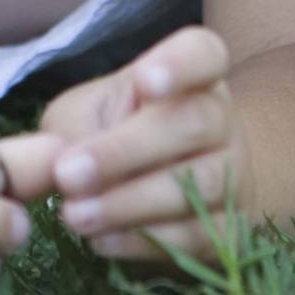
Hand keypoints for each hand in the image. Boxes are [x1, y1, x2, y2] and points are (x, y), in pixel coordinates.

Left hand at [33, 26, 248, 262]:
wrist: (164, 186)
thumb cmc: (113, 133)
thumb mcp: (85, 114)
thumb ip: (74, 127)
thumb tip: (61, 165)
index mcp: (191, 75)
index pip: (203, 53)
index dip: (180, 64)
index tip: (144, 82)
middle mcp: (221, 118)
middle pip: (194, 123)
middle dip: (125, 151)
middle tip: (68, 174)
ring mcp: (233, 174)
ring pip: (197, 185)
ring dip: (129, 203)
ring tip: (75, 215)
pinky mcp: (228, 228)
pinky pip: (194, 235)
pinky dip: (143, 241)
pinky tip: (102, 239)